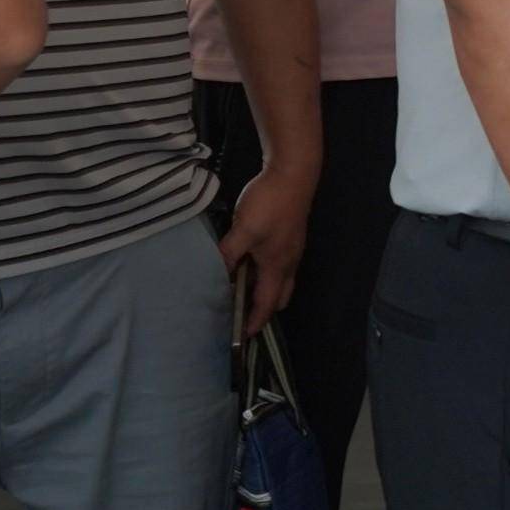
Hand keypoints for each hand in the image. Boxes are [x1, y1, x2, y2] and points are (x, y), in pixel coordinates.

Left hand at [216, 162, 313, 338]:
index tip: (244, 336)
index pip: (267, 303)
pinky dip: (266, 273)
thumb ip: (228, 254)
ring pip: (281, 279)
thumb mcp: (243, 230)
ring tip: (242, 288)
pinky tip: (250, 261)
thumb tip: (216, 275)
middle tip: (242, 312)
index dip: (256, 321)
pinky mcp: (291, 235)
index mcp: (278, 265)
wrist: (294, 173)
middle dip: (264, 308)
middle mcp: (289, 261)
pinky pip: (281, 264)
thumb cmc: (269, 203)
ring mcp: (293, 247)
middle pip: (280, 295)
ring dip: (265, 289)